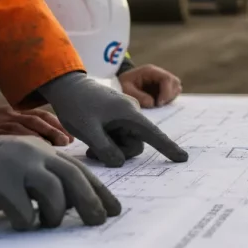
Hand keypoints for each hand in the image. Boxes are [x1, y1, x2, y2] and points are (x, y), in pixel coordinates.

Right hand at [0, 105, 72, 145]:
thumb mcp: (6, 124)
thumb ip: (25, 130)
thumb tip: (50, 144)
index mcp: (15, 112)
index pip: (40, 115)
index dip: (57, 124)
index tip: (70, 136)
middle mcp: (10, 116)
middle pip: (37, 121)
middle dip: (54, 130)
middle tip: (66, 142)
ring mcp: (0, 125)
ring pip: (26, 129)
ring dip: (43, 137)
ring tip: (56, 148)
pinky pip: (11, 139)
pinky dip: (25, 144)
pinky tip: (35, 152)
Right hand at [0, 134, 121, 230]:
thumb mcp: (16, 167)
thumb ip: (40, 179)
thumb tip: (68, 205)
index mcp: (40, 151)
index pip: (79, 170)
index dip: (99, 191)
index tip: (113, 209)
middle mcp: (32, 154)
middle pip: (73, 179)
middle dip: (90, 202)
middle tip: (97, 222)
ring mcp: (14, 165)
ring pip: (53, 193)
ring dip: (54, 215)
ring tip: (45, 224)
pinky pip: (22, 210)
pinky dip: (26, 222)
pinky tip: (20, 224)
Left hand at [38, 72, 187, 166]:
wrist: (65, 85)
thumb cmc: (76, 105)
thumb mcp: (88, 131)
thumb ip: (106, 150)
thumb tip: (119, 162)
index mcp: (129, 114)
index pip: (153, 134)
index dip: (168, 148)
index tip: (182, 158)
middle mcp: (130, 114)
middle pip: (135, 144)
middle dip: (118, 152)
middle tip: (94, 152)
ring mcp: (123, 115)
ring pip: (125, 142)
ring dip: (110, 148)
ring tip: (90, 145)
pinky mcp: (116, 116)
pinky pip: (119, 135)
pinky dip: (108, 142)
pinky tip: (93, 139)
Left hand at [119, 64, 181, 107]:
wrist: (118, 85)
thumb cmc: (121, 85)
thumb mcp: (125, 90)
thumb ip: (137, 96)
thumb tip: (152, 103)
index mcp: (150, 71)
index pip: (166, 78)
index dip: (166, 91)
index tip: (159, 103)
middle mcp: (158, 74)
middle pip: (175, 82)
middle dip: (169, 95)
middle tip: (158, 105)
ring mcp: (161, 81)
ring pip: (176, 88)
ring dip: (170, 98)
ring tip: (158, 105)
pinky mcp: (162, 89)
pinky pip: (172, 94)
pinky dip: (168, 100)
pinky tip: (158, 105)